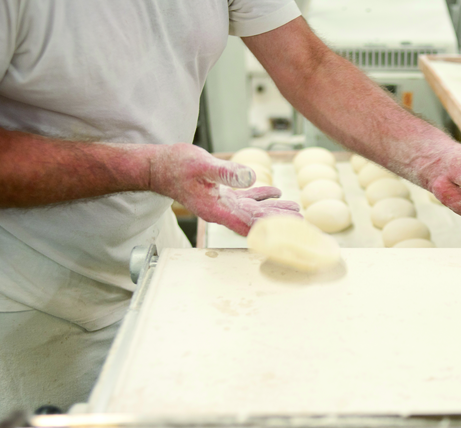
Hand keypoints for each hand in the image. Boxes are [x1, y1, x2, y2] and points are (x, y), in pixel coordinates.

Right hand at [148, 143, 300, 234]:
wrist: (159, 166)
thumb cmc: (176, 165)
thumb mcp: (202, 164)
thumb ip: (226, 173)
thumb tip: (251, 177)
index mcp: (217, 210)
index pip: (250, 224)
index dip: (272, 228)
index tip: (290, 231)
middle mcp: (222, 211)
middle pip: (257, 220)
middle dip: (280, 222)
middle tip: (302, 223)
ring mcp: (222, 204)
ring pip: (254, 210)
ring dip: (275, 210)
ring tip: (296, 210)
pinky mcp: (222, 194)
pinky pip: (246, 199)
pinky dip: (262, 197)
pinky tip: (276, 193)